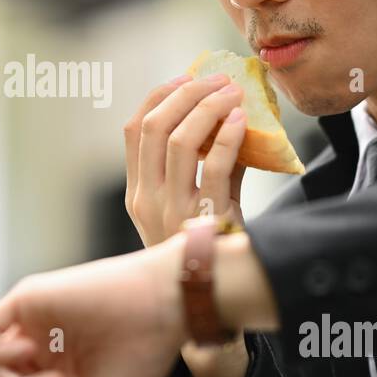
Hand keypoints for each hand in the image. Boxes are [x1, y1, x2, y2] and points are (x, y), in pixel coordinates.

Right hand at [124, 73, 247, 246]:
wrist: (212, 297)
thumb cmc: (206, 247)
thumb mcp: (192, 204)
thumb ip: (205, 164)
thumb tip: (233, 117)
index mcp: (136, 191)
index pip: (134, 130)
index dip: (159, 96)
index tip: (186, 78)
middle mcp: (145, 198)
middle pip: (155, 127)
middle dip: (187, 94)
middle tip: (218, 80)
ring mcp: (171, 210)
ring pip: (180, 141)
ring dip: (209, 108)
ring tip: (233, 94)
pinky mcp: (202, 220)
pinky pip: (214, 167)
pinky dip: (227, 137)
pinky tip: (241, 121)